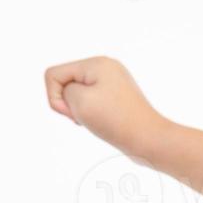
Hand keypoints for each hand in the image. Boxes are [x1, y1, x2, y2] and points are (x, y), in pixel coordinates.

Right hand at [44, 56, 168, 155]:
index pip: (54, 74)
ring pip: (76, 95)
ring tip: (96, 120)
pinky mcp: (116, 98)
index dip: (55, 96)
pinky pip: (89, 103)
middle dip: (68, 103)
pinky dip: (89, 115)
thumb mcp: (79, 100)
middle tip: (87, 117)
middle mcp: (105, 68)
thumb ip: (63, 90)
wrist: (148, 139)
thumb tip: (71, 94)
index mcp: (97, 63)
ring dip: (78, 110)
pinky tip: (101, 123)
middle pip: (65, 83)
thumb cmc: (116, 120)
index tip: (73, 110)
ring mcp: (112, 83)